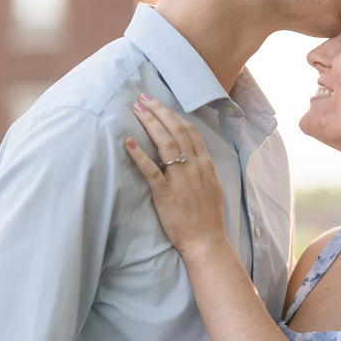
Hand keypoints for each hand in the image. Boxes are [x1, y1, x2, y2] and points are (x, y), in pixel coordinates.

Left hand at [126, 95, 226, 257]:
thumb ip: (201, 168)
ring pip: (165, 143)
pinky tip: (128, 141)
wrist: (207, 242)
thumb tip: (191, 155)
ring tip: (136, 110)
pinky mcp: (166, 194)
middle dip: (158, 111)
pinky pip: (151, 170)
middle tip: (142, 98)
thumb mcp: (212, 186)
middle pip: (176, 130)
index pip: (189, 130)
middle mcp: (194, 167)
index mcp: (205, 165)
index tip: (158, 104)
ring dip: (150, 123)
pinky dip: (139, 154)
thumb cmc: (207, 218)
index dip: (172, 114)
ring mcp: (181, 180)